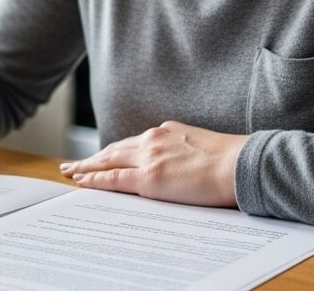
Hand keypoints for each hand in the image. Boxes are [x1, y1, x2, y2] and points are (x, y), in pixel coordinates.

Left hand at [60, 121, 246, 207]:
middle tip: (75, 165)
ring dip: (87, 168)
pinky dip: (95, 180)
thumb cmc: (231, 160)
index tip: (102, 156)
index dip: (114, 151)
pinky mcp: (149, 179)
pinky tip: (82, 182)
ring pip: (108, 161)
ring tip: (72, 173)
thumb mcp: (201, 146)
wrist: (241, 164)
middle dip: (93, 158)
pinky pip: (113, 179)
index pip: (133, 144)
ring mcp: (149, 158)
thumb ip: (183, 150)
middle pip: (114, 149)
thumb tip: (179, 162)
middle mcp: (153, 140)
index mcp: (167, 132)